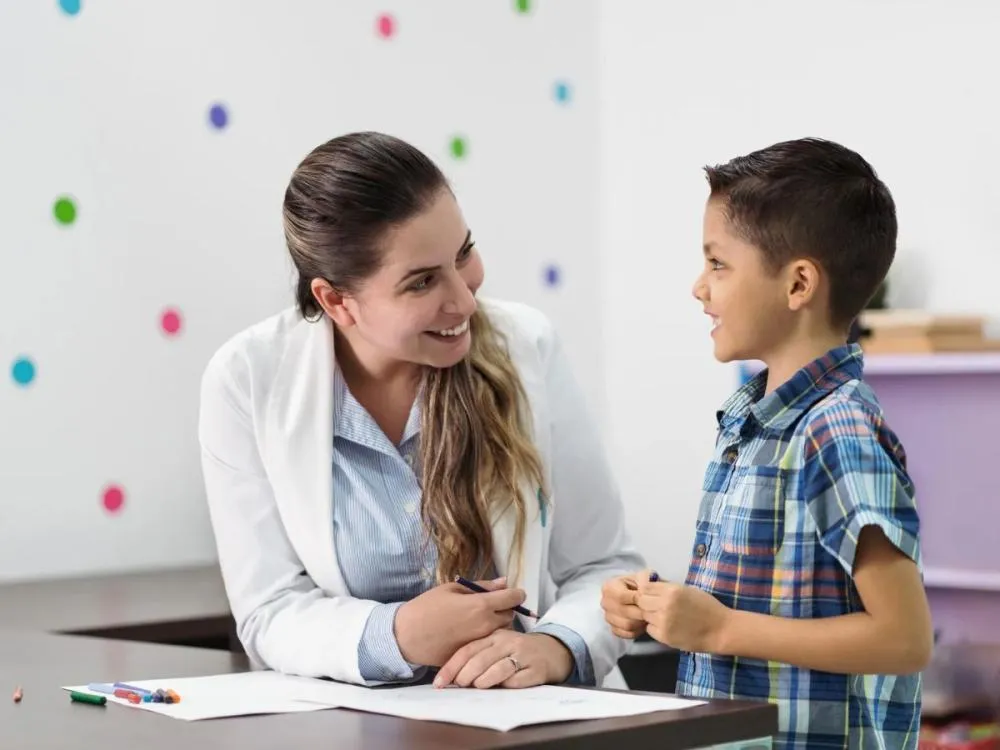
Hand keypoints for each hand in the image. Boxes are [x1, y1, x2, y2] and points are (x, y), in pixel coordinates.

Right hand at [394, 577, 525, 666]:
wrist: (406, 635)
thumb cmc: (427, 606)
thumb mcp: (452, 589)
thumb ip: (482, 586)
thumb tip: (505, 582)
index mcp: (481, 605)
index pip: (513, 598)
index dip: (516, 594)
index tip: (514, 593)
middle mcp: (485, 626)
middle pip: (510, 616)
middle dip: (506, 609)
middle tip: (491, 605)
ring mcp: (480, 643)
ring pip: (501, 632)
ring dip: (497, 624)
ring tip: (478, 620)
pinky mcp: (473, 655)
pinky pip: (486, 645)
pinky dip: (484, 638)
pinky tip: (469, 633)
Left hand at [433, 630, 573, 688]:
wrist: (552, 651)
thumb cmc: (517, 651)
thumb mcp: (497, 646)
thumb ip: (478, 655)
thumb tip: (452, 677)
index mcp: (494, 636)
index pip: (468, 649)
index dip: (451, 667)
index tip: (439, 682)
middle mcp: (508, 642)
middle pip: (481, 658)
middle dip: (465, 674)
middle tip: (458, 685)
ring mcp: (523, 655)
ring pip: (499, 667)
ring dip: (484, 679)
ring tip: (476, 686)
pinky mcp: (536, 669)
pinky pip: (518, 679)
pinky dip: (506, 686)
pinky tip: (499, 689)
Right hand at [601, 574, 647, 638]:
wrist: (645, 596)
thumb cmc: (644, 585)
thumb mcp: (645, 576)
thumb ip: (644, 579)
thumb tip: (643, 588)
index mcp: (609, 587)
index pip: (620, 596)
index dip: (635, 600)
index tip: (648, 600)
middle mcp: (605, 602)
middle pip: (622, 612)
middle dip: (639, 612)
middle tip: (651, 611)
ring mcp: (608, 616)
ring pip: (625, 624)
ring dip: (640, 622)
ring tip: (648, 617)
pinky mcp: (614, 628)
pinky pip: (625, 634)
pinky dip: (636, 631)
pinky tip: (642, 625)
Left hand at [636, 574, 730, 653]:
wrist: (720, 630)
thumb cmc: (707, 607)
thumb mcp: (687, 590)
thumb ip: (668, 589)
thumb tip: (650, 586)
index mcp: (672, 591)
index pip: (646, 587)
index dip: (647, 591)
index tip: (651, 594)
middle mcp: (664, 605)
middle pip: (641, 601)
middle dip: (645, 602)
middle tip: (654, 606)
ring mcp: (663, 622)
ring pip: (644, 615)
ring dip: (649, 615)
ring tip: (662, 616)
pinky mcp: (664, 636)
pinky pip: (649, 629)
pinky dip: (654, 627)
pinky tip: (665, 626)